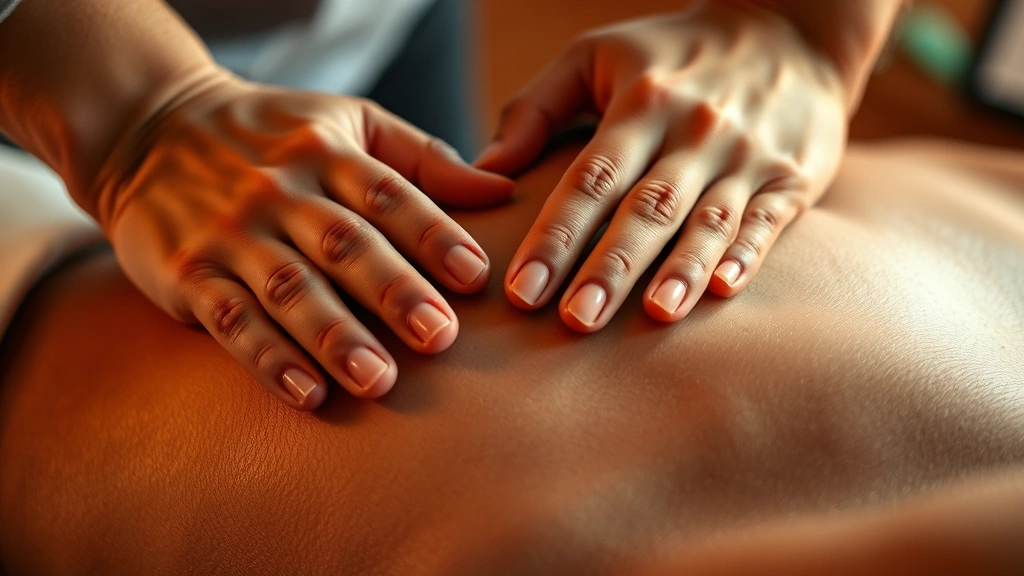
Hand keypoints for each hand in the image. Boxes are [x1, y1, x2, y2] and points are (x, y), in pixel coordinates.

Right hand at [95, 70, 512, 408]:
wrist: (149, 128)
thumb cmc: (273, 135)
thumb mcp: (347, 122)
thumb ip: (423, 159)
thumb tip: (504, 190)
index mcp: (326, 152)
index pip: (388, 194)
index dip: (433, 234)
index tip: (475, 275)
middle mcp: (279, 192)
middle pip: (345, 244)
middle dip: (394, 293)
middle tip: (440, 337)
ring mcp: (231, 234)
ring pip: (290, 288)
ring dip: (334, 336)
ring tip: (378, 380)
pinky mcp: (190, 274)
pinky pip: (232, 320)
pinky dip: (268, 358)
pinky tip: (307, 393)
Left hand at [477, 3, 847, 330]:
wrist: (787, 29)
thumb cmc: (670, 54)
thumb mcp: (595, 55)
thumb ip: (536, 109)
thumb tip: (484, 170)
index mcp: (641, 102)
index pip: (591, 178)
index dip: (555, 236)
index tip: (521, 290)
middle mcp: (695, 130)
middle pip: (647, 207)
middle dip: (610, 267)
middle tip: (575, 322)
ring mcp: (747, 155)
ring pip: (709, 219)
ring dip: (681, 269)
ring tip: (655, 316)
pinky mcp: (792, 176)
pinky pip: (768, 219)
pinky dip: (748, 254)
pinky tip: (724, 289)